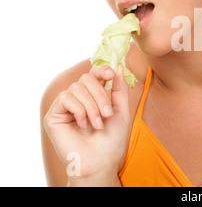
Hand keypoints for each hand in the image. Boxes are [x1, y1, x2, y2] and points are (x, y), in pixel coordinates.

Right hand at [43, 64, 131, 181]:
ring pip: (77, 87)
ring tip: (98, 125)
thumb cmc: (112, 140)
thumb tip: (119, 65)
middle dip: (100, 95)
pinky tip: (82, 125)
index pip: (94, 73)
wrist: (101, 162)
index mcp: (94, 96)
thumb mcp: (121, 110)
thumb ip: (119, 88)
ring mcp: (65, 106)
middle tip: (107, 114)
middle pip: (86, 78)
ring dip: (92, 106)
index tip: (111, 73)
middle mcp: (78, 98)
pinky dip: (79, 110)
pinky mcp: (53, 115)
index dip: (101, 69)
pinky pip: (66, 98)